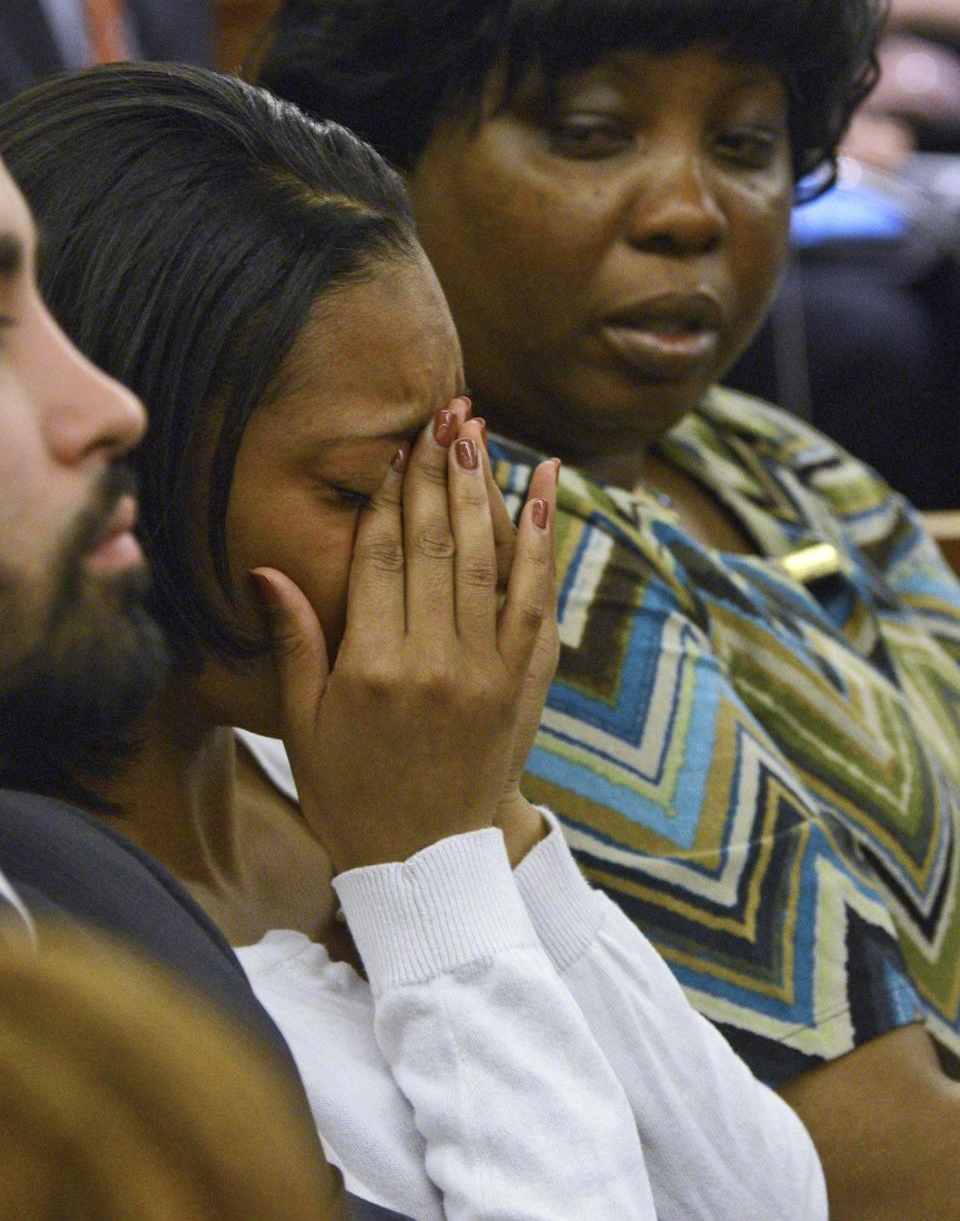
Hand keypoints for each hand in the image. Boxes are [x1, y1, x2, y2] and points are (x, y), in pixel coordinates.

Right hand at [252, 402, 557, 871]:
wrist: (427, 865)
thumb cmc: (351, 793)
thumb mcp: (303, 724)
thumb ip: (295, 640)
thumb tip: (268, 567)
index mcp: (371, 668)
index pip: (381, 556)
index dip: (388, 495)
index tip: (395, 445)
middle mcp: (434, 661)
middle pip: (436, 544)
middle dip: (437, 472)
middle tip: (442, 412)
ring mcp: (489, 671)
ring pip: (490, 559)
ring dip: (486, 489)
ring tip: (480, 432)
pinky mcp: (527, 683)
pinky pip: (539, 599)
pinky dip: (545, 542)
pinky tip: (547, 493)